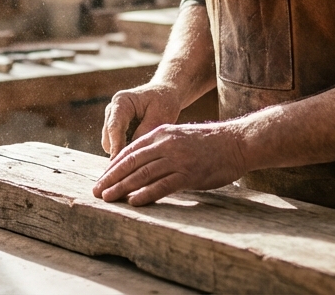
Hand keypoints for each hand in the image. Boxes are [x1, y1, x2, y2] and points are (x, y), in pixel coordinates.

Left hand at [91, 121, 248, 205]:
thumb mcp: (180, 137)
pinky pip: (162, 185)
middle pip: (131, 162)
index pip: (130, 151)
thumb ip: (161, 146)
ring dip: (122, 187)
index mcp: (161, 133)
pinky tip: (133, 201)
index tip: (102, 178)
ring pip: (142, 174)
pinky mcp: (189, 174)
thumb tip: (143, 161)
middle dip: (111, 178)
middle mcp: (165, 144)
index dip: (113, 166)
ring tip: (108, 198)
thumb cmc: (210, 143)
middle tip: (97, 191)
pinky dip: (146, 194)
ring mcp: (177, 159)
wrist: (237, 142)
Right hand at [100, 84, 183, 157]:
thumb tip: (131, 151)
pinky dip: (126, 149)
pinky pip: (116, 146)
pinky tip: (142, 148)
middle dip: (120, 151)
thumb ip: (144, 132)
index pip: (114, 127)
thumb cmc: (164, 102)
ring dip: (124, 151)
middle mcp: (111, 110)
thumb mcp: (160, 116)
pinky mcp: (115, 129)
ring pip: (110, 145)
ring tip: (144, 152)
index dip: (116, 146)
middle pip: (108, 139)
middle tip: (140, 162)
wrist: (165, 94)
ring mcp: (111, 120)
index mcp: (121, 102)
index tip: (120, 162)